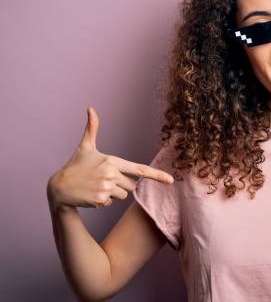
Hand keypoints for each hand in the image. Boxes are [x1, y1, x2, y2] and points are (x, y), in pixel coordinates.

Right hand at [47, 106, 173, 209]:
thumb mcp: (85, 147)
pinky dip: (103, 201)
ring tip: (96, 186)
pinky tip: (91, 194)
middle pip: (132, 185)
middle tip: (103, 179)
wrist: (58, 187)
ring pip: (123, 195)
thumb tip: (90, 108)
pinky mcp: (100, 200)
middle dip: (122, 184)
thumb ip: (92, 128)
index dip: (156, 175)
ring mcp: (106, 187)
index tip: (171, 181)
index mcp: (112, 161)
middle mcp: (111, 173)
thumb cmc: (75, 165)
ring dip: (113, 193)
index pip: (139, 169)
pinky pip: (111, 203)